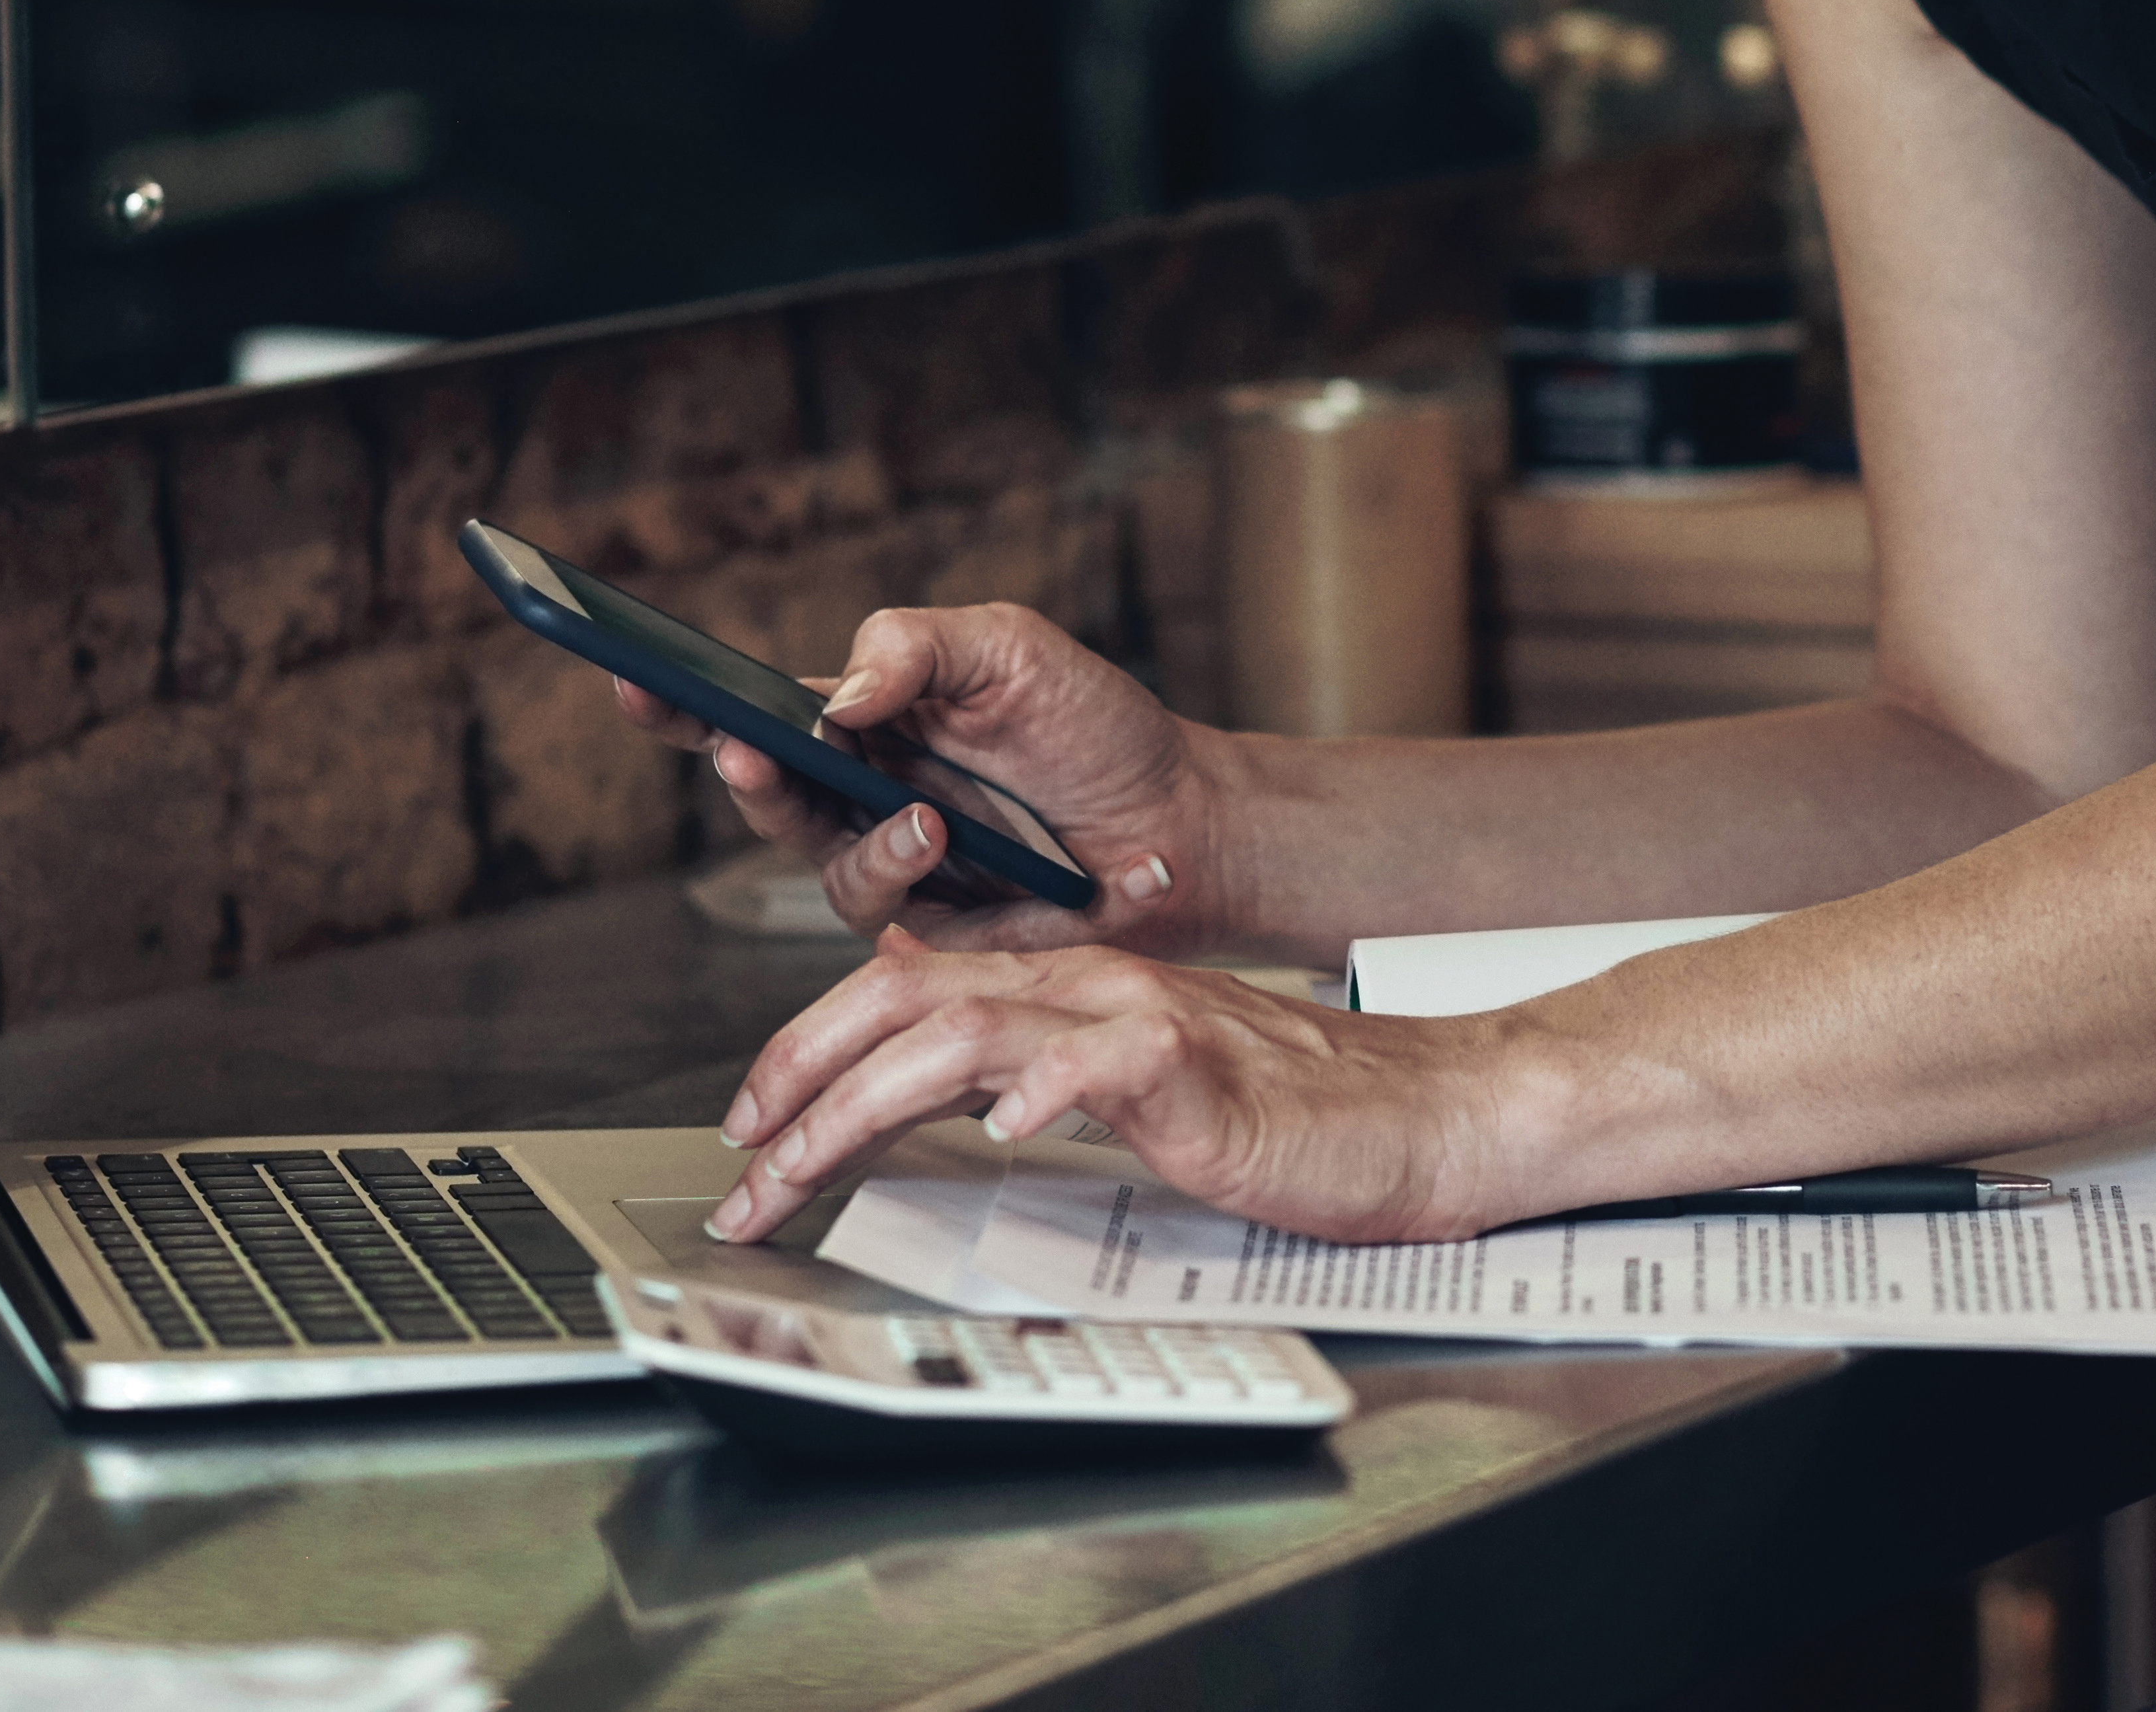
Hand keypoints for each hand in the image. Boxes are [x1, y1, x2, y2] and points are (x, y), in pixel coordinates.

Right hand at [606, 600, 1229, 954]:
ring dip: (857, 837)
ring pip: (820, 861)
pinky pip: (888, 912)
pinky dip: (908, 870)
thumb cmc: (1095, 729)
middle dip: (739, 769)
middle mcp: (863, 794)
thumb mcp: (1010, 649)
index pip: (756, 708)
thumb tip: (838, 690)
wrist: (1179, 823)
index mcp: (868, 717)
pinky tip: (947, 842)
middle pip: (763, 789)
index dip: (686, 701)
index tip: (633, 677)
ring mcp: (893, 864)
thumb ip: (917, 645)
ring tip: (919, 814)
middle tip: (739, 747)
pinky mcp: (931, 925)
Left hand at [705, 928, 1548, 1244]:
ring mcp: (1138, 1018)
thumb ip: (1037, 1073)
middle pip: (899, 1004)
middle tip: (736, 1169)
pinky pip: (1102, 1064)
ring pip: (962, 1033)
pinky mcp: (1198, 1066)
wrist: (1419, 1111)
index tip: (747, 1131)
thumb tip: (934, 1092)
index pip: (896, 996)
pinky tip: (1000, 1133)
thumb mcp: (1128, 1088)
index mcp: (1061, 988)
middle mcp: (1084, 985)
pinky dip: (1041, 1091)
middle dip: (794, 1084)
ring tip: (799, 1170)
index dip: (803, 1055)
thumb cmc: (1285, 1114)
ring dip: (860, 1105)